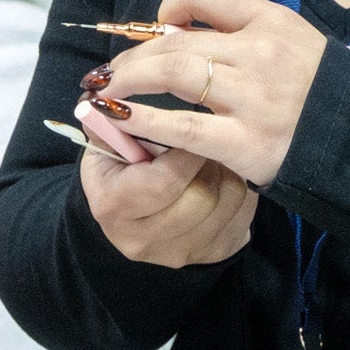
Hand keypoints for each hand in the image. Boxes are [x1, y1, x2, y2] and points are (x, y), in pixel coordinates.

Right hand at [79, 132, 258, 268]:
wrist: (135, 216)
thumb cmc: (122, 169)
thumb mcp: (106, 146)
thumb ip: (109, 123)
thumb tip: (106, 94)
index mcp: (113, 208)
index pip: (164, 180)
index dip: (184, 149)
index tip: (192, 124)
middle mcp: (143, 240)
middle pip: (202, 196)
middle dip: (209, 160)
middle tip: (208, 139)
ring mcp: (179, 253)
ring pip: (229, 202)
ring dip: (229, 171)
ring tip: (215, 155)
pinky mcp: (211, 254)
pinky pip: (244, 216)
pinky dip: (242, 190)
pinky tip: (227, 176)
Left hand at [83, 0, 328, 189]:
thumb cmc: (326, 96)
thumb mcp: (297, 45)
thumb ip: (249, 35)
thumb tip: (186, 33)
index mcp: (272, 22)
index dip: (171, 6)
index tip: (159, 25)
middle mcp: (260, 53)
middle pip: (176, 41)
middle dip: (133, 56)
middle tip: (110, 72)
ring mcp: (252, 98)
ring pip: (172, 73)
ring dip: (128, 81)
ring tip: (105, 93)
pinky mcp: (246, 142)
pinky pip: (182, 127)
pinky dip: (143, 120)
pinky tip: (119, 120)